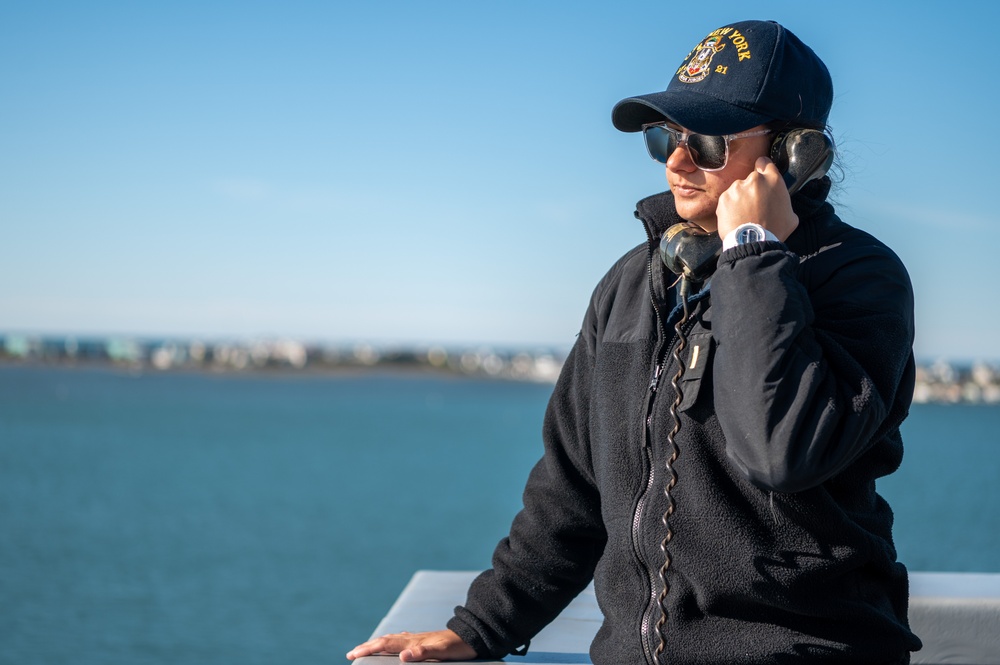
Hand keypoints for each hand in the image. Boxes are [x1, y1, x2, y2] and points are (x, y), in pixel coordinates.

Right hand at [346, 629, 476, 661]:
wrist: (473, 635)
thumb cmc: (458, 647)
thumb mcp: (442, 652)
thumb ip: (423, 652)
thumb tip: (403, 656)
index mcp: (413, 641)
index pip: (385, 644)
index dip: (368, 649)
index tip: (353, 654)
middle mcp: (413, 637)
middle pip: (385, 640)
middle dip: (367, 647)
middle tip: (351, 653)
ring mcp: (419, 638)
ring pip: (392, 639)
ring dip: (377, 644)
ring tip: (366, 648)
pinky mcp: (425, 640)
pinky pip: (402, 640)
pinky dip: (392, 643)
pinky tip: (396, 646)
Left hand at [716, 156, 797, 241]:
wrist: (753, 242)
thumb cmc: (775, 230)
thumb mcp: (791, 214)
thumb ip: (783, 200)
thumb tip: (780, 200)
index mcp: (773, 179)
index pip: (764, 163)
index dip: (763, 168)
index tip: (761, 175)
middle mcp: (754, 179)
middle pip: (751, 179)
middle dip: (752, 189)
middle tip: (754, 205)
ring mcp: (737, 188)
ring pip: (738, 189)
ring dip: (740, 198)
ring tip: (744, 215)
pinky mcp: (724, 198)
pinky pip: (727, 200)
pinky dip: (729, 207)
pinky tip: (735, 218)